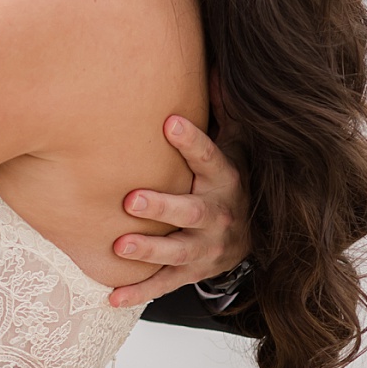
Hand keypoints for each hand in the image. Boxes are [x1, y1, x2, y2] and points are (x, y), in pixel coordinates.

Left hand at [109, 113, 249, 309]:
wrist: (253, 239)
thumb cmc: (229, 184)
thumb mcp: (237, 149)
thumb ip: (225, 115)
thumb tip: (216, 70)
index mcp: (225, 180)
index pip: (210, 158)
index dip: (192, 141)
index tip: (170, 122)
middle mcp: (217, 215)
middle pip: (191, 212)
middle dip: (163, 207)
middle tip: (132, 198)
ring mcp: (204, 248)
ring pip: (177, 251)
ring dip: (148, 251)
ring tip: (119, 246)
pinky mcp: (191, 272)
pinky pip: (164, 284)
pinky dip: (139, 293)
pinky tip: (112, 297)